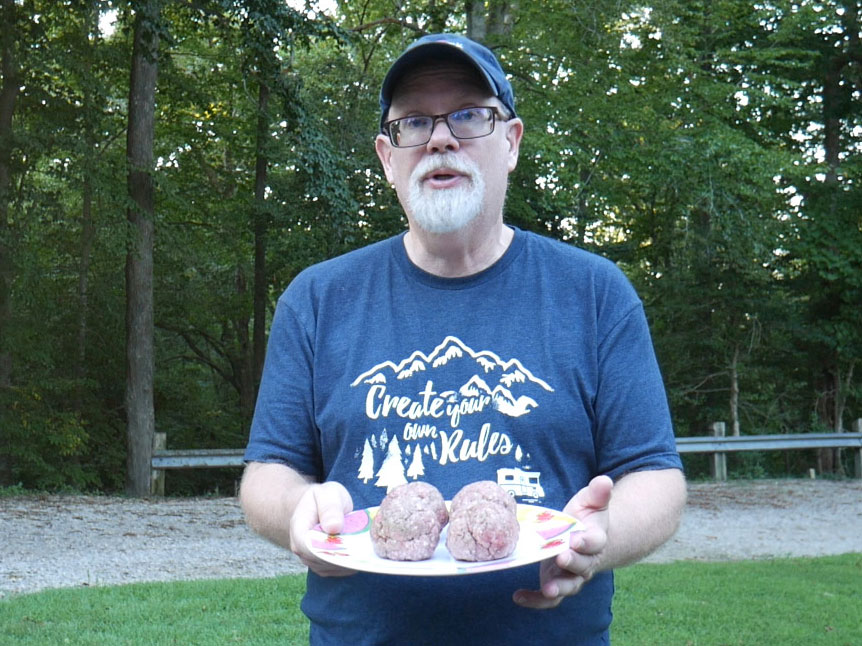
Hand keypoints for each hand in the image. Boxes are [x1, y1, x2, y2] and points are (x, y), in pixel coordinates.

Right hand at [288, 480, 356, 576]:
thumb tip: (334, 527)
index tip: (347, 543)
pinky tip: (361, 554)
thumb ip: (330, 508)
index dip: (326, 548)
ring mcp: (311, 560)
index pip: (307, 546)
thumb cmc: (324, 498)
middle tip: (362, 547)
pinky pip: (337, 571)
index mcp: (298, 529)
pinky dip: (350, 564)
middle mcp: (301, 549)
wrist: (320, 506)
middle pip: (320, 561)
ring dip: (347, 561)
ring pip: (330, 568)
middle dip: (341, 555)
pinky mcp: (324, 566)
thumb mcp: (327, 494)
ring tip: (364, 549)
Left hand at [513, 475, 612, 608]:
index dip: (586, 542)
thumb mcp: (591, 502)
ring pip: (569, 586)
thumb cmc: (587, 517)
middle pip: (582, 565)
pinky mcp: (555, 582)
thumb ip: (598, 493)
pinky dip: (535, 600)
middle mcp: (585, 561)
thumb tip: (605, 480)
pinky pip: (548, 598)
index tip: (576, 539)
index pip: (594, 542)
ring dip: (559, 588)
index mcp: (595, 539)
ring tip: (548, 589)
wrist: (585, 539)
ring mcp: (570, 574)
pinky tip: (519, 596)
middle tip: (561, 557)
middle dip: (572, 562)